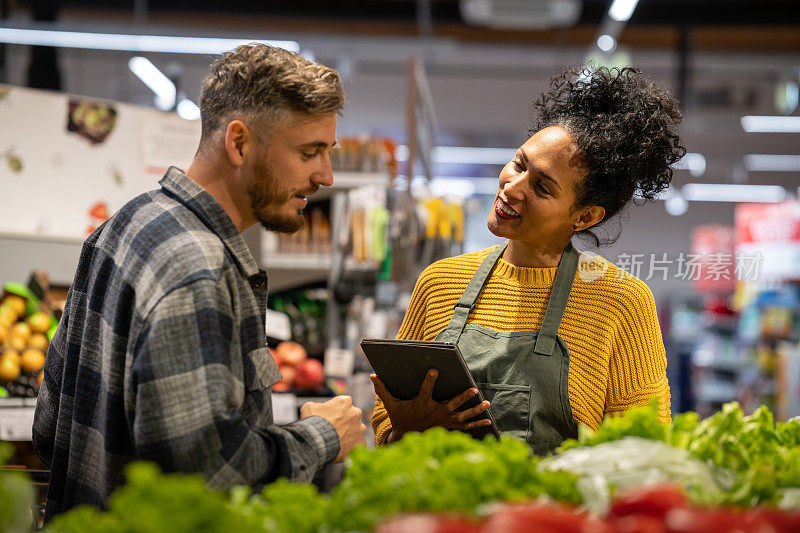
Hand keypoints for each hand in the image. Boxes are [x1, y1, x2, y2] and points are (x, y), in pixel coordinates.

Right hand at [300, 395, 365, 462]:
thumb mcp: (308, 408)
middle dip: (344, 422)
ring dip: (349, 434)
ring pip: (356, 430)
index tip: (329, 417)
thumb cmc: (313, 424)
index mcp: (345, 402)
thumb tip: (314, 407)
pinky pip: (357, 443)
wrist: (317, 443)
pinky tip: (341, 448)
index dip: (335, 411)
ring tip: (336, 440)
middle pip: (351, 416)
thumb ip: (315, 405)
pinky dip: (351, 446)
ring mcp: (360, 428)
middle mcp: (356, 413)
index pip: (343, 404)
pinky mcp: (361, 442)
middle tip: (333, 430)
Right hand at [370, 369, 490, 441]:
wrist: (407, 438)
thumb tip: (371, 376)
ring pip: (462, 415)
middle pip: (451, 404)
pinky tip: (489, 420)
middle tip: (473, 388)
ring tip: (486, 403)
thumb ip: (382, 390)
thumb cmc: (401, 418)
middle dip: (463, 397)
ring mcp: (444, 421)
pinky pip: (466, 427)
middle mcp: (435, 412)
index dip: (430, 380)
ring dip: (475, 410)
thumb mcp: (391, 404)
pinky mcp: (449, 427)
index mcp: (422, 404)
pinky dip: (477, 424)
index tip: (435, 370)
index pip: (426, 389)